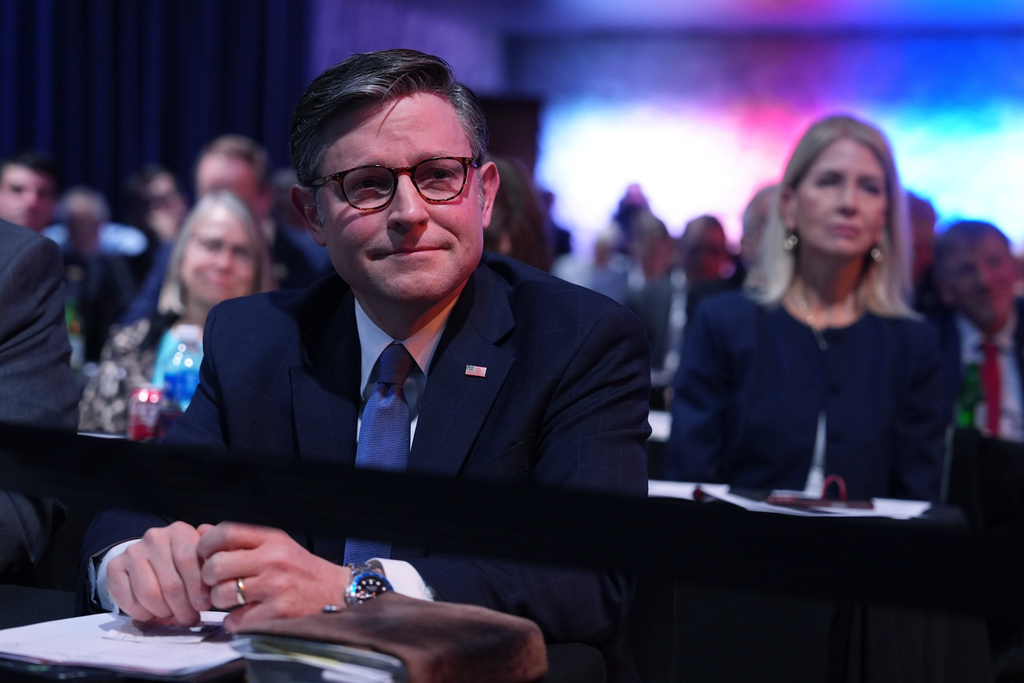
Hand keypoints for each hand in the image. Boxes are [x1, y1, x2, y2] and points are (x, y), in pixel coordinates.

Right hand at [106, 521, 213, 625]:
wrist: (151, 558)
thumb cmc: (184, 563)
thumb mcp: (203, 559)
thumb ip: (213, 566)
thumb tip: (219, 581)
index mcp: (180, 532)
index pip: (189, 562)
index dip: (197, 589)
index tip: (203, 606)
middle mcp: (155, 537)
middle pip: (170, 582)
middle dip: (183, 607)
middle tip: (189, 618)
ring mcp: (132, 551)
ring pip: (149, 594)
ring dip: (163, 612)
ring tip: (172, 614)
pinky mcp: (114, 567)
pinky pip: (129, 600)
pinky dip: (143, 614)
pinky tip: (152, 613)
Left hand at [196, 522, 349, 630]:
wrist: (336, 593)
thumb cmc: (301, 570)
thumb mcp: (276, 545)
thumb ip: (241, 539)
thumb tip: (201, 531)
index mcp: (272, 539)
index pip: (226, 532)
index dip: (206, 544)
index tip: (203, 554)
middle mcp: (273, 559)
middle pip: (217, 565)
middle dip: (208, 577)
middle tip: (215, 582)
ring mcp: (275, 587)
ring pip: (221, 594)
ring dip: (219, 601)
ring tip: (231, 600)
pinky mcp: (277, 613)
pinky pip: (235, 620)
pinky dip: (233, 621)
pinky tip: (244, 615)